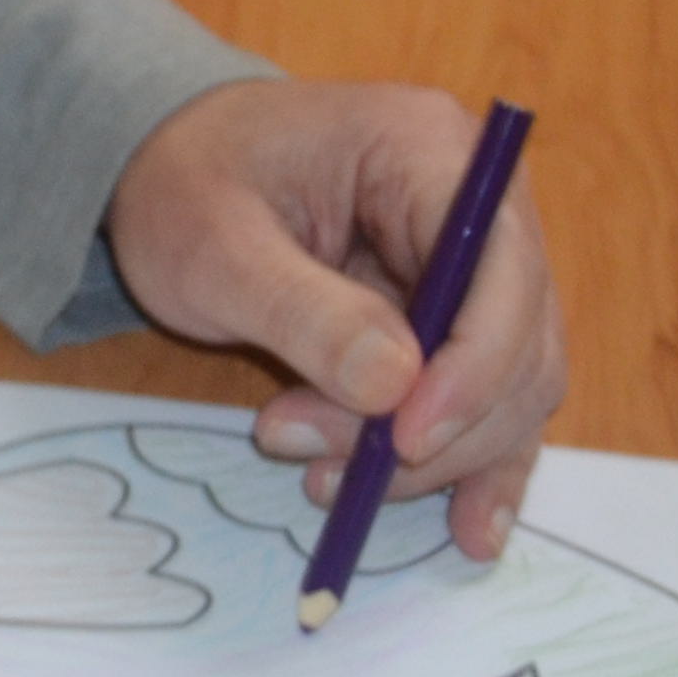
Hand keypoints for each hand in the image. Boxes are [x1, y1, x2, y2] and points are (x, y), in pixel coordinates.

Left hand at [101, 79, 569, 560]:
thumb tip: (396, 387)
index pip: (499, 264)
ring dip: (433, 454)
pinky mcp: (454, 319)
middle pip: (515, 337)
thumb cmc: (183, 184)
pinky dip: (471, 460)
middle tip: (327, 472)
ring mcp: (475, 264)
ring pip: (507, 383)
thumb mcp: (215, 245)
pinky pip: (486, 399)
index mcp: (426, 149)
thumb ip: (305, 312)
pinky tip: (468, 527)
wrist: (162, 165)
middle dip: (434, 425)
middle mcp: (476, 203)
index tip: (404, 438)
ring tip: (326, 482)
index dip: (472, 364)